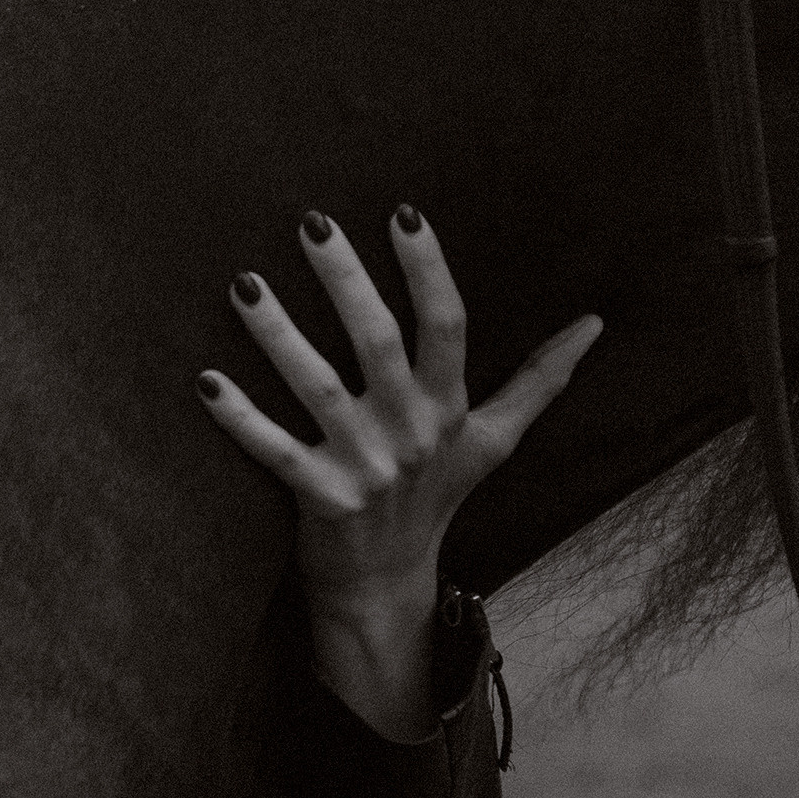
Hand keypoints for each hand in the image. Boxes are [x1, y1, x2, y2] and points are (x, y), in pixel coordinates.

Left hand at [198, 206, 600, 738]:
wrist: (387, 583)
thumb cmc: (436, 494)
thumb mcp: (492, 439)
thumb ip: (539, 380)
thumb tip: (595, 323)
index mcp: (447, 407)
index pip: (446, 326)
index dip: (427, 270)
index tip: (402, 214)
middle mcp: (409, 432)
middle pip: (378, 342)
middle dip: (344, 280)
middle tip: (311, 220)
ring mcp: (364, 467)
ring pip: (317, 389)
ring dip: (278, 336)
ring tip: (243, 284)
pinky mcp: (320, 499)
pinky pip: (274, 452)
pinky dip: (239, 420)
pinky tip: (203, 381)